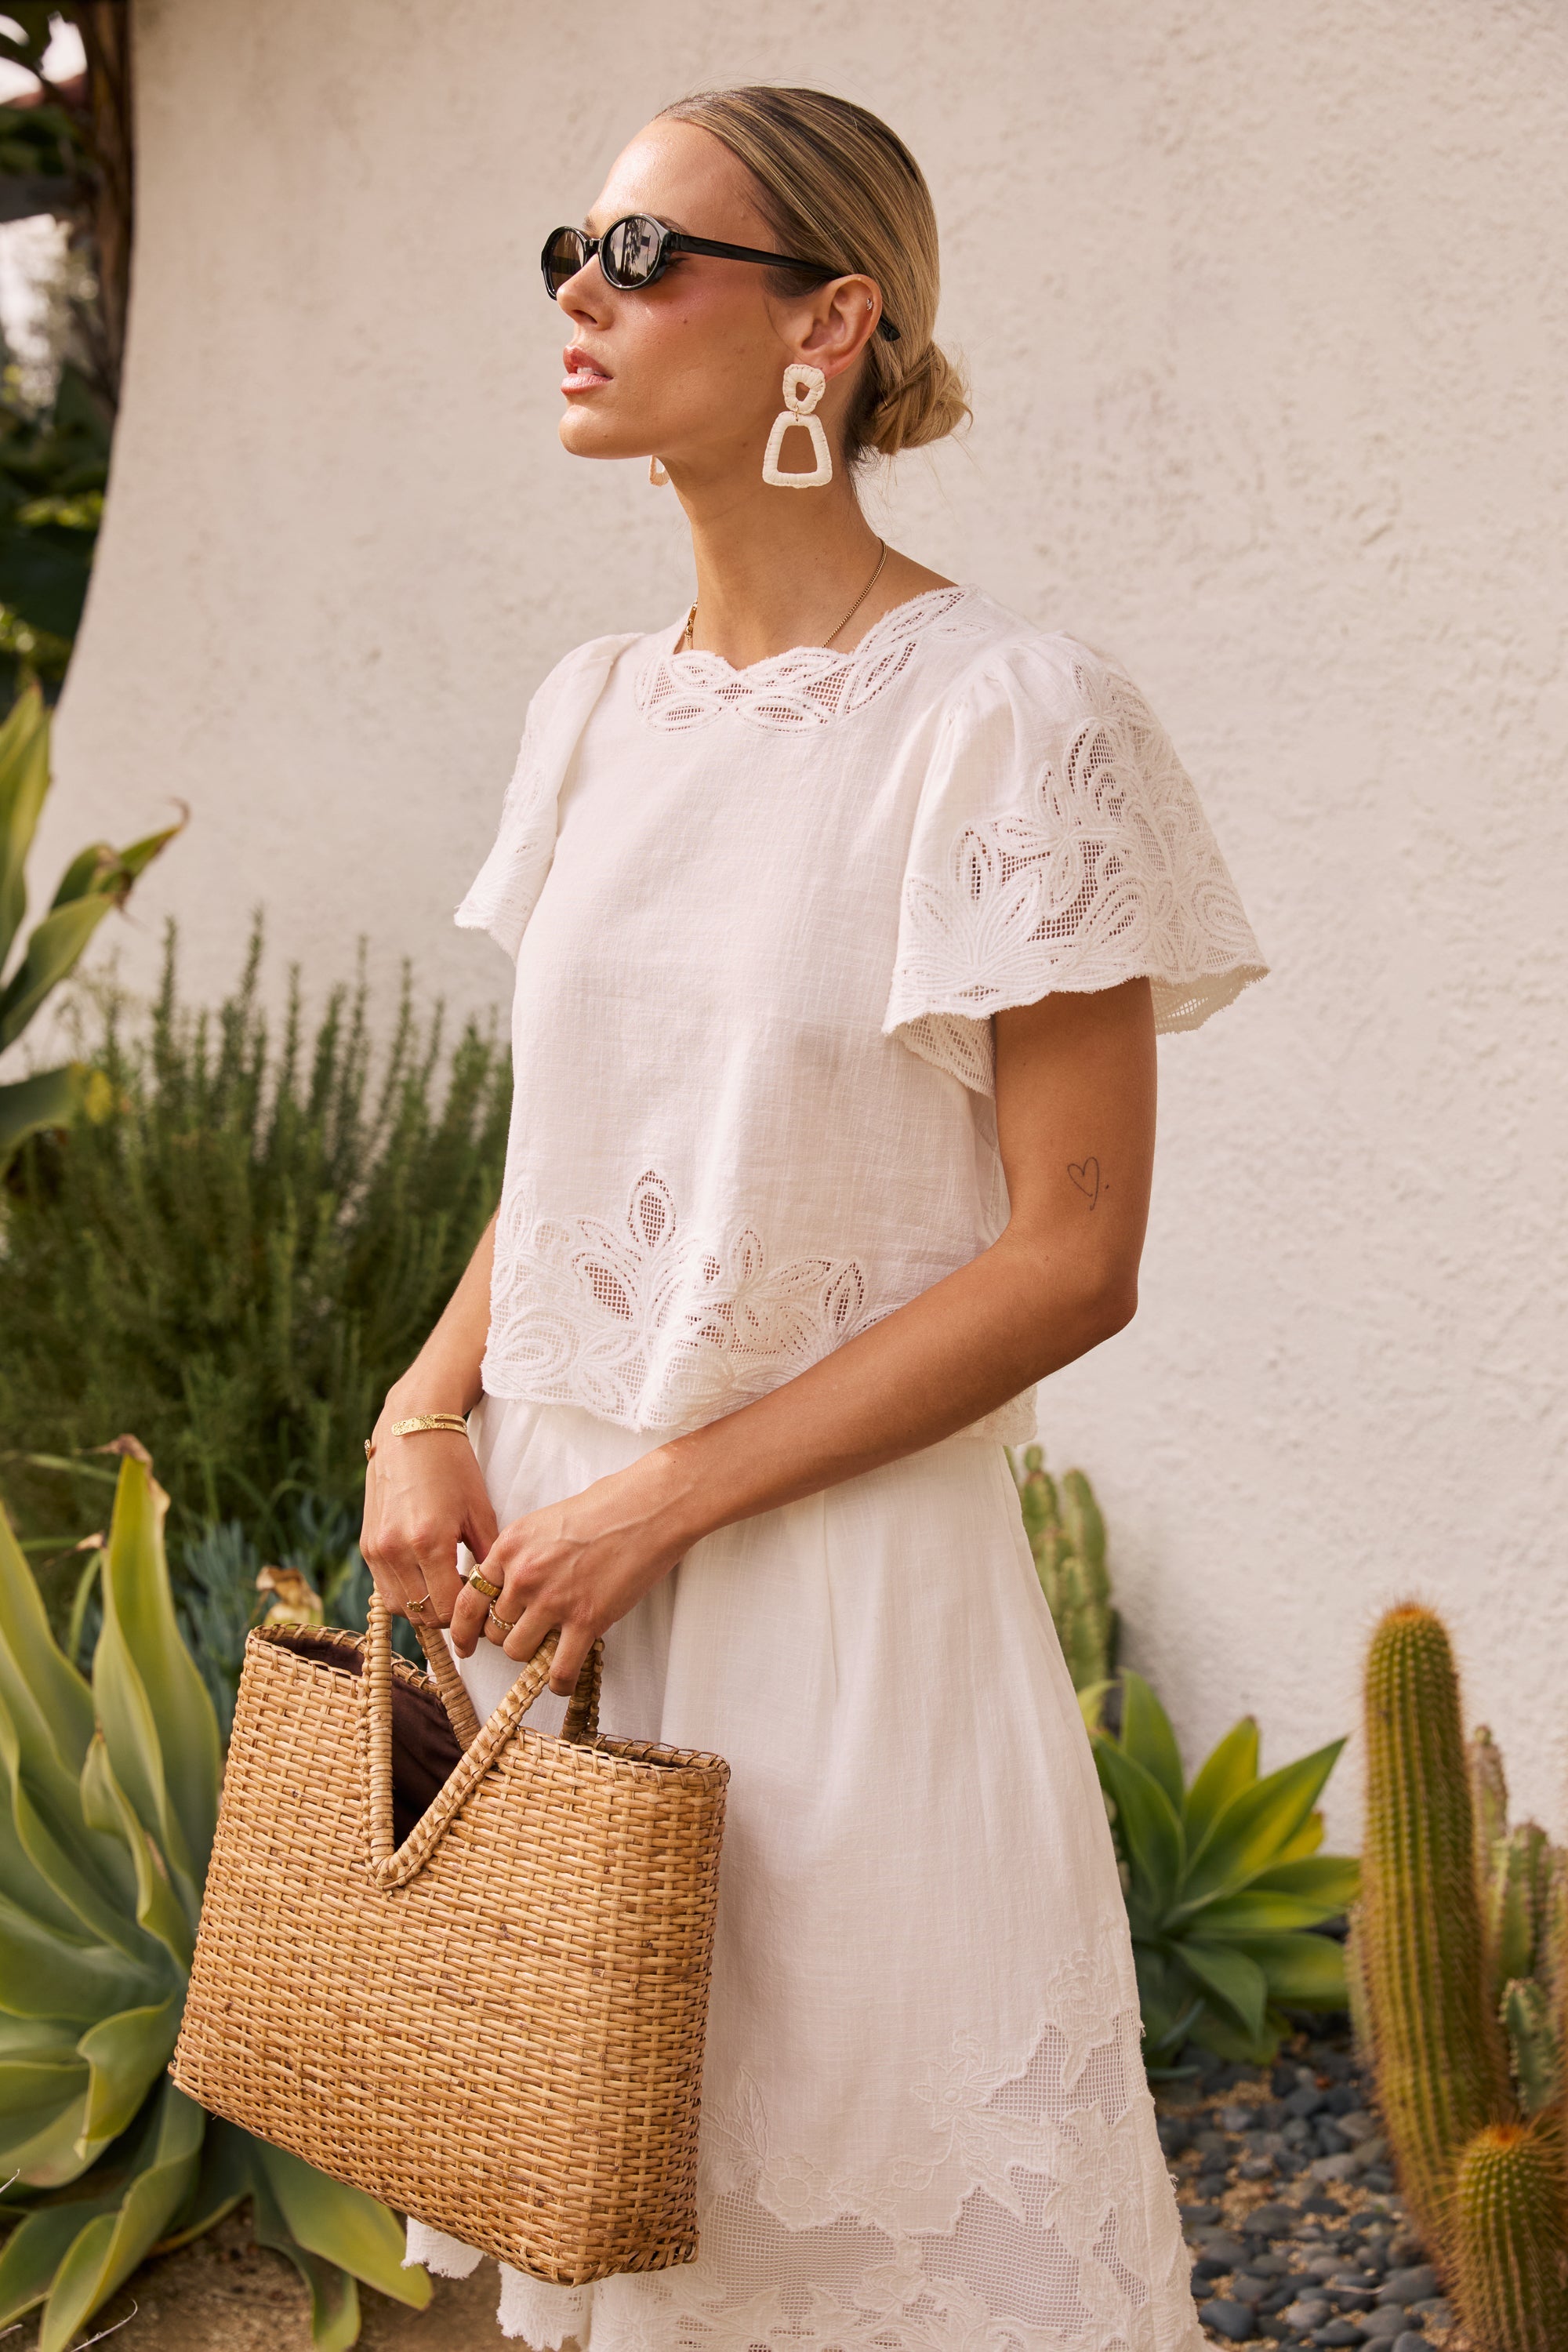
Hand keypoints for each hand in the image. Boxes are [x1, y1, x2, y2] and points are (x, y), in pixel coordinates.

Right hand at [360, 1416, 498, 1625]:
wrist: (410, 1432)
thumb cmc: (452, 1466)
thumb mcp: (480, 1510)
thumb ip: (488, 1557)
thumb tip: (494, 1594)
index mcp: (429, 1542)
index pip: (447, 1608)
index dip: (467, 1614)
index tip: (482, 1603)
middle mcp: (396, 1550)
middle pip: (422, 1614)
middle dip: (447, 1614)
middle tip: (466, 1597)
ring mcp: (376, 1549)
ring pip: (400, 1608)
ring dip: (424, 1607)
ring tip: (446, 1586)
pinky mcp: (366, 1545)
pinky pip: (384, 1588)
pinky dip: (406, 1592)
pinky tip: (426, 1574)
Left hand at [447, 1448, 690, 1693]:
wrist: (649, 1509)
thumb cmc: (606, 1508)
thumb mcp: (544, 1523)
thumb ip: (520, 1555)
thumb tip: (509, 1587)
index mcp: (510, 1548)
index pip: (469, 1599)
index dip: (464, 1628)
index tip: (466, 1645)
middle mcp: (524, 1576)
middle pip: (494, 1629)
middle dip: (510, 1634)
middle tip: (533, 1629)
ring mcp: (554, 1600)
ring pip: (518, 1651)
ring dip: (532, 1653)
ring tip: (552, 1644)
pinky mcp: (586, 1621)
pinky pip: (559, 1670)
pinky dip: (559, 1682)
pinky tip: (563, 1680)